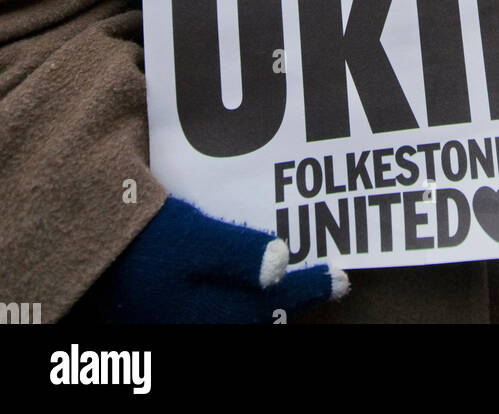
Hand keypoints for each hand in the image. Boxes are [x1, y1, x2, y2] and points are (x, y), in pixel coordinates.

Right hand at [68, 197, 345, 323]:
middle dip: (294, 303)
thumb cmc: (139, 243)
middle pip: (262, 321)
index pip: (276, 303)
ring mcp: (186, 327)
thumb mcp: (190, 241)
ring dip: (270, 308)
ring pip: (242, 323)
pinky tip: (251, 295)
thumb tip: (282, 267)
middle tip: (327, 284)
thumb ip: (237, 256)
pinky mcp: (172, 319)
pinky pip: (220, 318)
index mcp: (215, 316)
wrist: (83, 253)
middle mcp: (205, 330)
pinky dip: (242, 307)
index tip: (344, 276)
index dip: (311, 288)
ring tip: (297, 293)